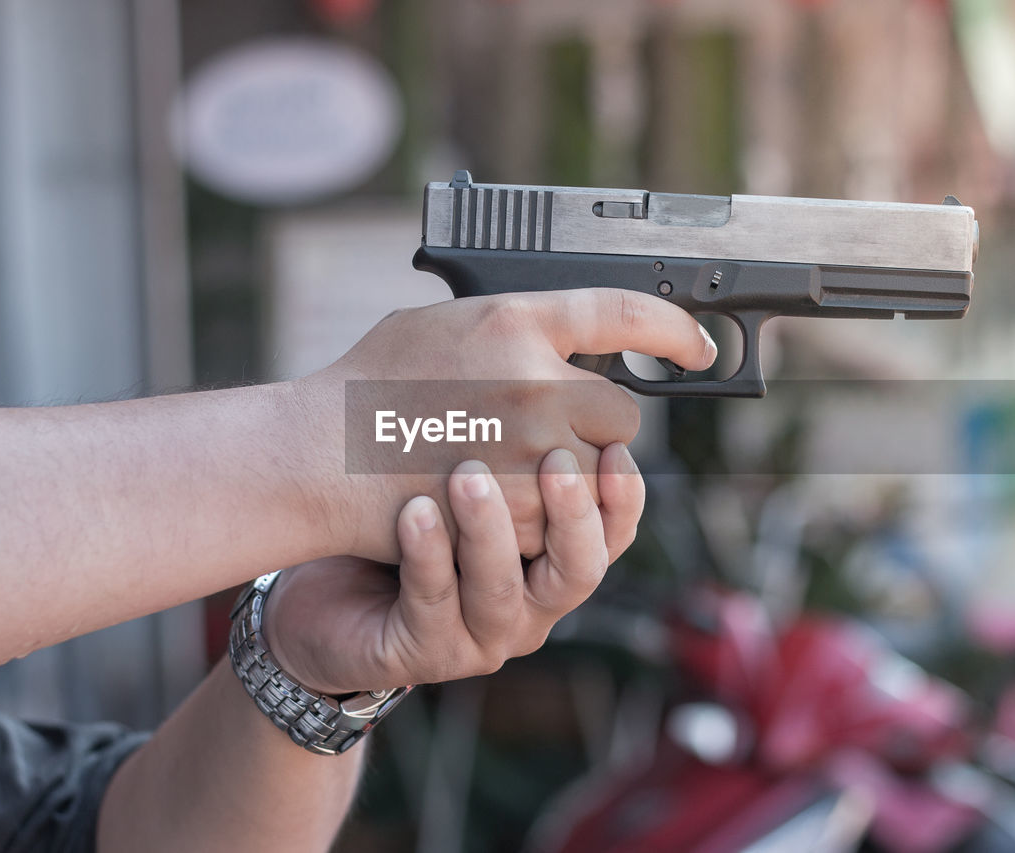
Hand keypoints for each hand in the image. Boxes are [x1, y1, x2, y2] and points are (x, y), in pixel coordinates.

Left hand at [261, 444, 642, 694]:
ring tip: (467, 474)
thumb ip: (519, 425)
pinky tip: (414, 511)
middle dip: (572, 517)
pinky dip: (427, 556)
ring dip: (489, 532)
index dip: (622, 495)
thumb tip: (562, 352)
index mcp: (553, 554)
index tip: (614, 445)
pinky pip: (433, 607)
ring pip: (503, 594)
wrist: (327, 577)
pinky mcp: (422, 653)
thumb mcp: (469, 459)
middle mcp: (530, 601)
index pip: (614, 532)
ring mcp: (478, 633)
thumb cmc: (406, 505)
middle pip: (581, 571)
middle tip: (553, 460)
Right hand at [290, 290, 712, 562]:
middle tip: (545, 435)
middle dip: (595, 429)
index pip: (623, 314)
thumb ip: (509, 325)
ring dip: (569, 477)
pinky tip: (495, 500)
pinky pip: (562, 517)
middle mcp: (534, 382)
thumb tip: (560, 332)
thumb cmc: (366, 387)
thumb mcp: (440, 324)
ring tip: (509, 469)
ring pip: (597, 473)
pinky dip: (541, 516)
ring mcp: (529, 450)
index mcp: (513, 323)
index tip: (695, 349)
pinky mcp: (519, 509)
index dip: (672, 331)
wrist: (319, 456)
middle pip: (622, 415)